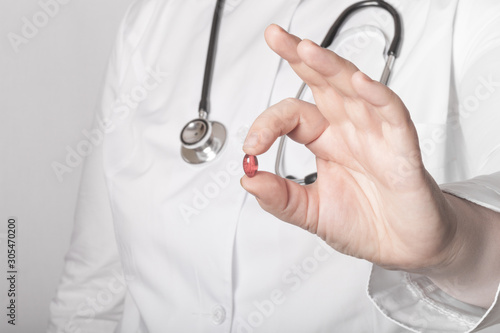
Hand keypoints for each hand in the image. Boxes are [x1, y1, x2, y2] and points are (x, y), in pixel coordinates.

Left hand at [241, 24, 459, 271]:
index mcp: (328, 142)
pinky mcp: (403, 149)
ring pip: (354, 89)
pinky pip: (392, 115)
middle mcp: (351, 131)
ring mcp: (377, 135)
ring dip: (331, 68)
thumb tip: (248, 178)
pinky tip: (359, 83)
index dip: (267, 124)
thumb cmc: (366, 225)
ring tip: (307, 50)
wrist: (406, 247)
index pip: (292, 115)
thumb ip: (279, 197)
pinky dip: (377, 97)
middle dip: (299, 56)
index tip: (252, 147)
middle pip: (323, 83)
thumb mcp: (312, 213)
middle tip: (276, 37)